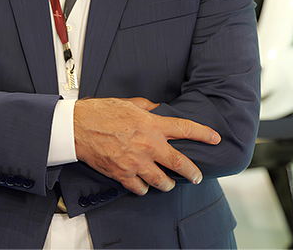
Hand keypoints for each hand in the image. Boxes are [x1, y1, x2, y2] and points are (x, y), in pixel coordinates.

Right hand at [73, 97, 220, 195]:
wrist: (78, 127)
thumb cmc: (100, 112)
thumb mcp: (128, 103)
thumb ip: (146, 107)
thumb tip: (157, 109)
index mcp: (152, 125)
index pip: (186, 129)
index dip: (204, 134)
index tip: (215, 139)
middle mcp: (148, 145)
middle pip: (180, 163)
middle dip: (192, 172)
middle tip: (197, 176)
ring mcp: (136, 163)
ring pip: (161, 181)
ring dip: (167, 184)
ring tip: (168, 184)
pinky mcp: (123, 174)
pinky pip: (139, 188)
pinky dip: (143, 188)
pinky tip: (143, 186)